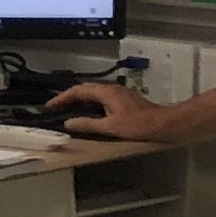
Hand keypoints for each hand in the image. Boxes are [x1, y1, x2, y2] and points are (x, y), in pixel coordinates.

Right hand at [49, 82, 166, 141]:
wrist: (165, 124)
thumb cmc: (140, 125)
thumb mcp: (111, 127)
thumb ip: (88, 124)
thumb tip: (68, 123)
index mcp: (106, 93)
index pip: (77, 91)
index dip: (62, 98)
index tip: (50, 106)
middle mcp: (112, 89)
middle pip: (84, 89)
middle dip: (68, 97)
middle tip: (56, 108)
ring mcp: (119, 93)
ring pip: (93, 92)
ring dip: (79, 100)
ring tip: (68, 110)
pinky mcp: (124, 100)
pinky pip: (101, 97)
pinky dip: (89, 103)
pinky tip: (89, 112)